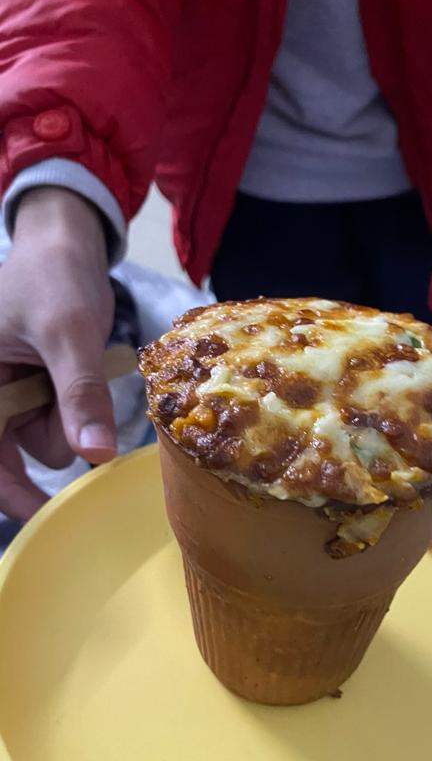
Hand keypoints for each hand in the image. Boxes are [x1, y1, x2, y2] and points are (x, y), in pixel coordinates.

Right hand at [0, 188, 115, 519]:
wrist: (68, 246)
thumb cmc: (55, 275)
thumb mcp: (69, 332)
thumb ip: (79, 394)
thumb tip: (94, 455)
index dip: (9, 491)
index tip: (42, 514)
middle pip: (11, 455)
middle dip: (50, 431)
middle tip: (78, 401)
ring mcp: (10, 396)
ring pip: (43, 441)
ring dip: (67, 416)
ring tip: (73, 360)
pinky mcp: (34, 394)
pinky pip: (60, 422)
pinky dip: (75, 408)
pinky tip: (79, 367)